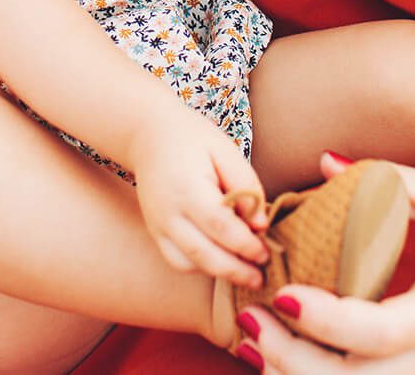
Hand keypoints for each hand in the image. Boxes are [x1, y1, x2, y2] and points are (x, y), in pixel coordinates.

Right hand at [128, 110, 272, 288]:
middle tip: (261, 277)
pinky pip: (178, 261)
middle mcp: (167, 212)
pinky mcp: (155, 232)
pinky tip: (224, 263)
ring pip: (188, 264)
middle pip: (203, 253)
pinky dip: (201, 268)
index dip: (245, 244)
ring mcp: (157, 225)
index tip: (266, 253)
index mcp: (186, 187)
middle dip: (235, 270)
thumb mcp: (226, 150)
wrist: (149, 136)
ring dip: (219, 273)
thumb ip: (246, 185)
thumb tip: (261, 225)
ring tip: (247, 274)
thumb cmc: (193, 139)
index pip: (219, 225)